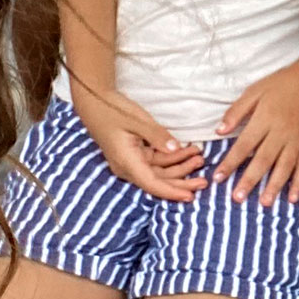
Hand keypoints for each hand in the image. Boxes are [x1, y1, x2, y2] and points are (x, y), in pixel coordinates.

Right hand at [71, 86, 203, 200]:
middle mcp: (129, 167)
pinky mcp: (135, 155)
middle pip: (159, 181)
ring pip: (160, 171)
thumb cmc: (112, 110)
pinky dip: (172, 157)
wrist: (94, 102)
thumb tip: (176, 148)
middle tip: (204, 181)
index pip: (152, 184)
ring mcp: (132, 162)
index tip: (190, 196)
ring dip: (180, 166)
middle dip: (182, 182)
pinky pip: (157, 161)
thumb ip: (157, 135)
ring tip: (200, 157)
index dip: (172, 192)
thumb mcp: (136, 120)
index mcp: (127, 162)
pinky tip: (188, 151)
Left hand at [212, 54, 298, 204]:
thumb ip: (236, 112)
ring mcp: (297, 140)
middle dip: (250, 180)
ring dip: (274, 186)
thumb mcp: (254, 91)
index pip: (244, 145)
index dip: (230, 162)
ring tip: (264, 203)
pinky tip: (293, 198)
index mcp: (265, 119)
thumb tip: (219, 131)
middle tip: (238, 198)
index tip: (218, 178)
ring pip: (284, 167)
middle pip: (263, 160)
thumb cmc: (280, 85)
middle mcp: (281, 133)